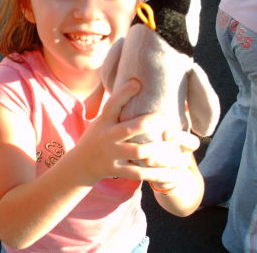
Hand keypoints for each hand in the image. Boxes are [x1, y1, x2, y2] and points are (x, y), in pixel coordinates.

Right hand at [72, 79, 199, 186]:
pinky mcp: (117, 170)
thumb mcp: (102, 121)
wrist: (80, 164)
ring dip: (159, 149)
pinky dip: (157, 174)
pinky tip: (173, 172)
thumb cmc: (98, 136)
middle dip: (147, 122)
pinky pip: (140, 173)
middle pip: (128, 129)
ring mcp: (112, 155)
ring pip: (138, 152)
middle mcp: (107, 137)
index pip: (112, 105)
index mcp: (104, 122)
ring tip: (176, 145)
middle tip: (166, 117)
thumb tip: (138, 83)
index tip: (138, 82)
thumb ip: (118, 109)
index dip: (124, 93)